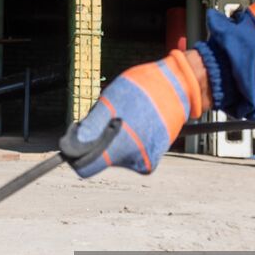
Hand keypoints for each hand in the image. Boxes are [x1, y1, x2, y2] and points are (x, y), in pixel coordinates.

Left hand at [67, 51, 201, 177]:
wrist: (181, 86)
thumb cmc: (143, 89)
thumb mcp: (111, 101)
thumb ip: (91, 126)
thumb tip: (72, 147)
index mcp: (121, 148)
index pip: (85, 167)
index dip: (76, 152)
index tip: (78, 133)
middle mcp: (134, 161)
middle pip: (100, 159)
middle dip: (96, 140)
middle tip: (105, 115)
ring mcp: (146, 159)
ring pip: (114, 155)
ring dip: (112, 138)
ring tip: (124, 115)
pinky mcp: (154, 156)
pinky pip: (130, 152)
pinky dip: (127, 139)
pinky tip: (134, 122)